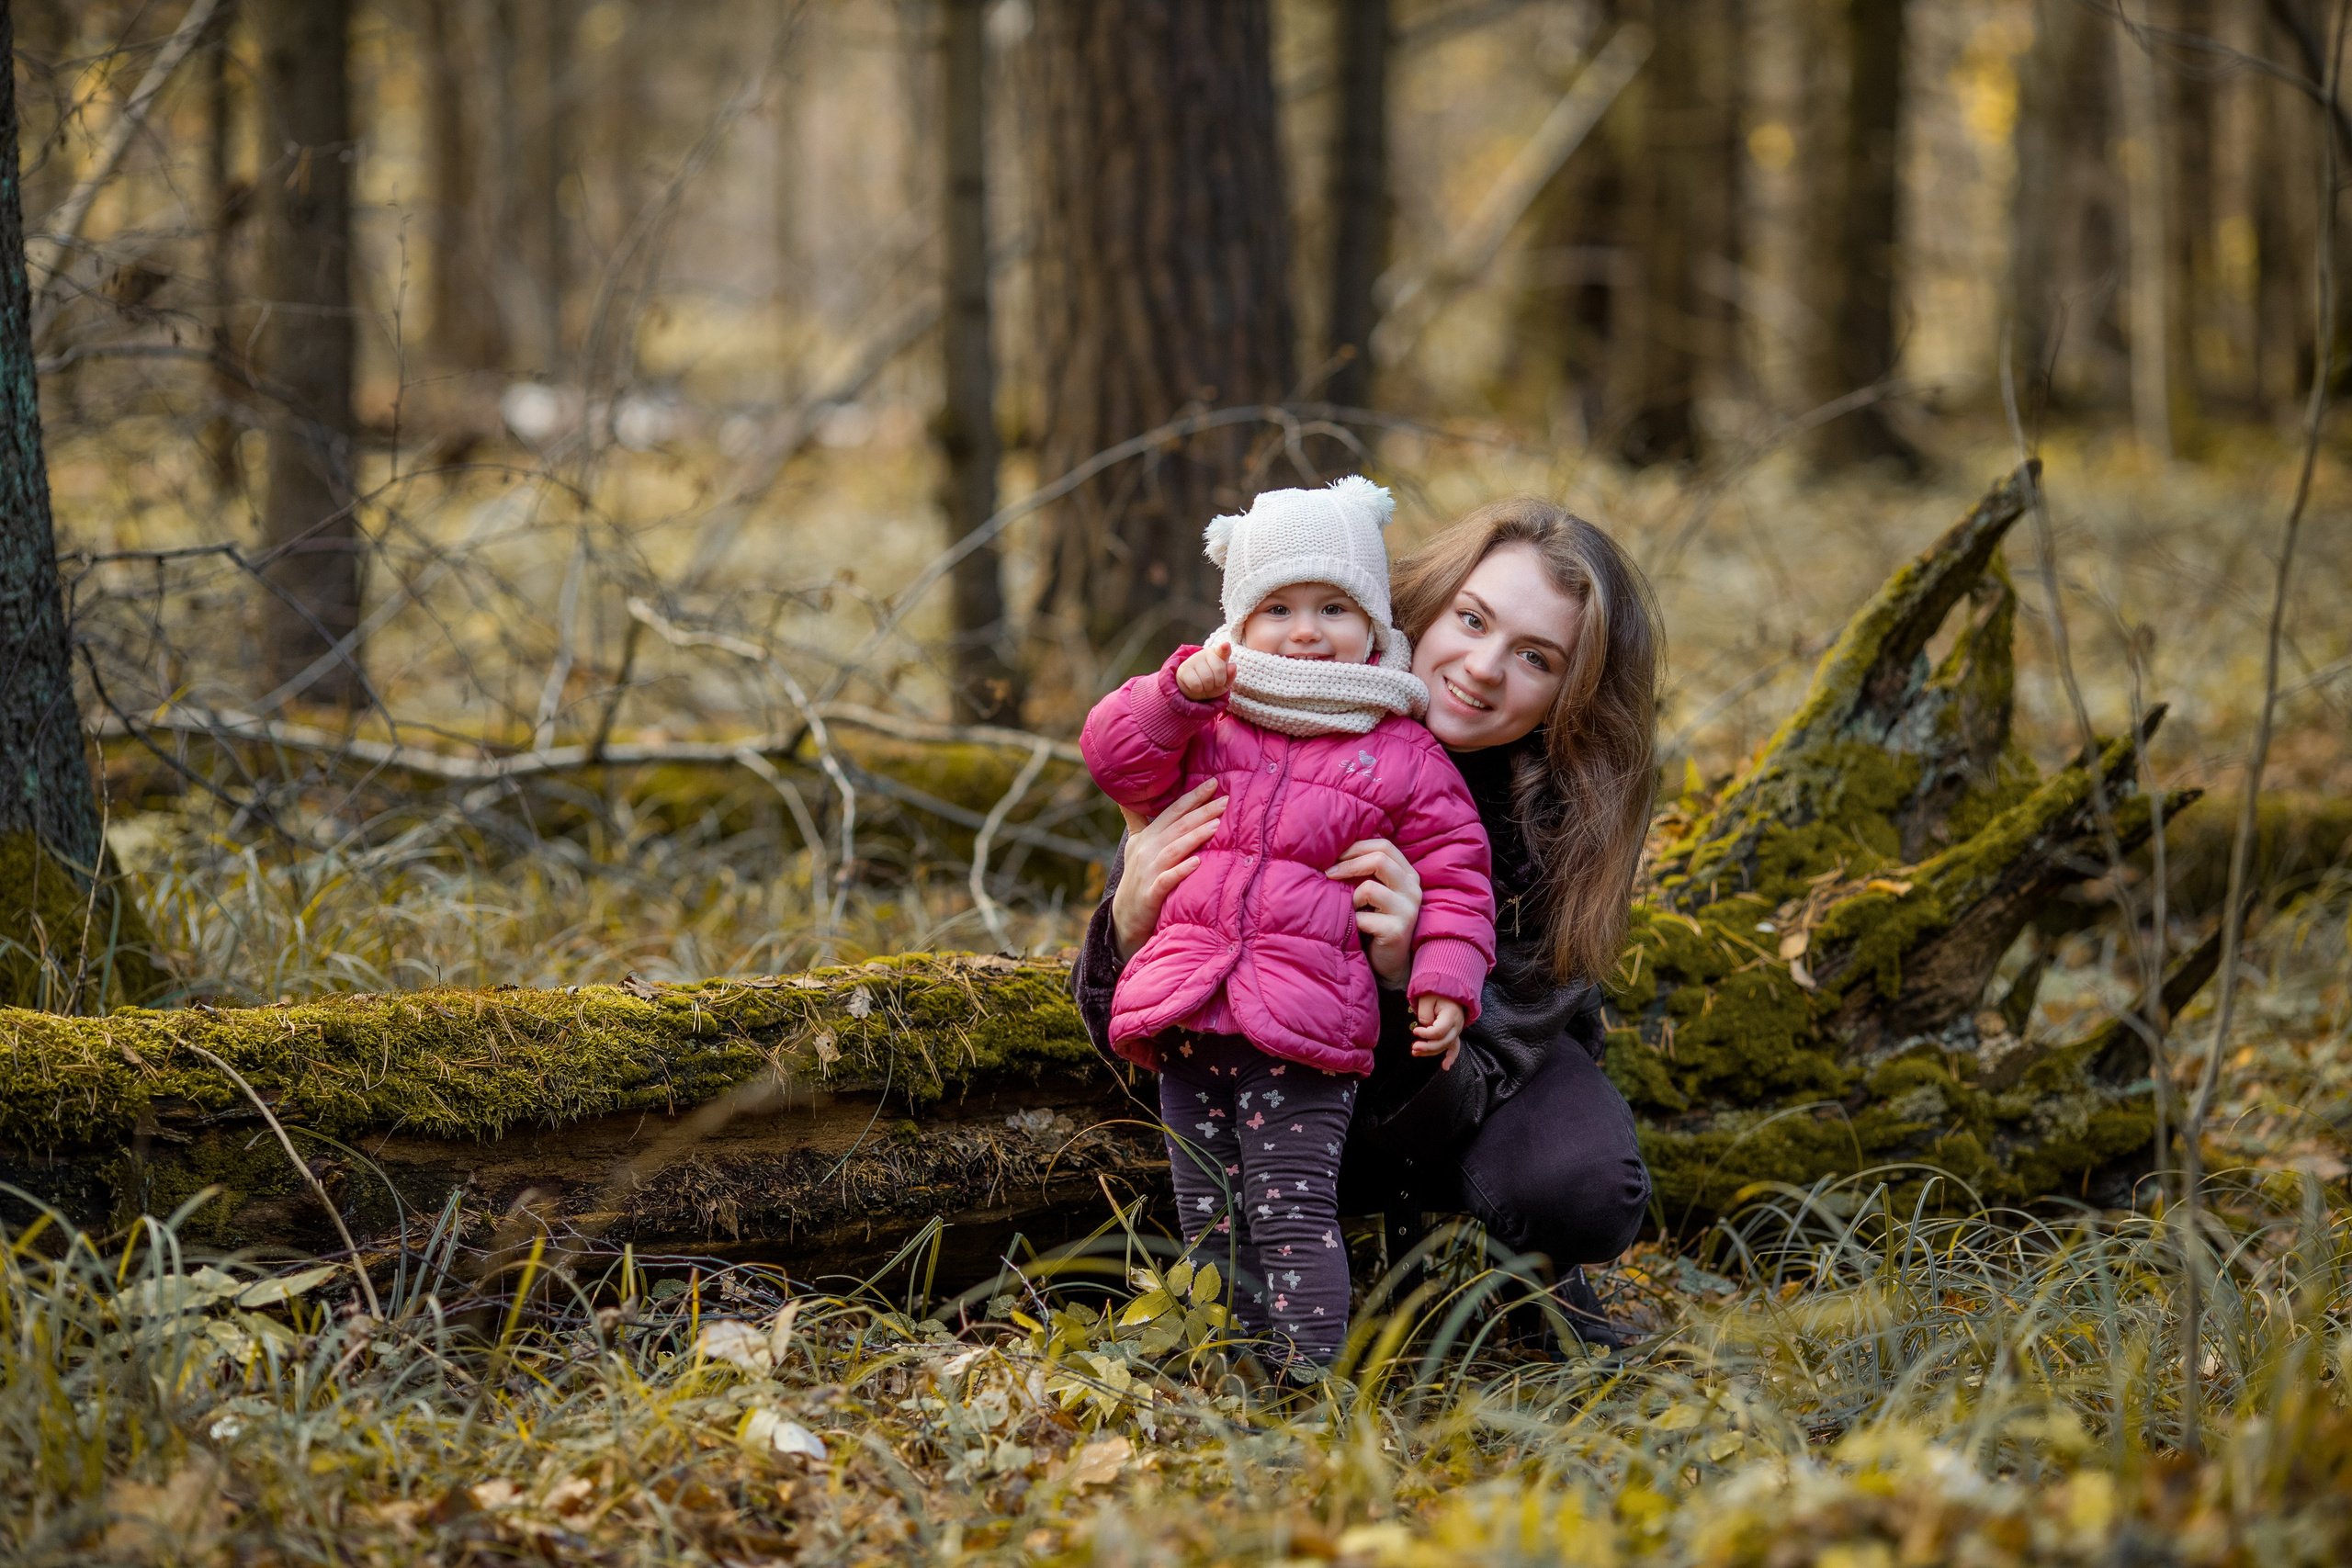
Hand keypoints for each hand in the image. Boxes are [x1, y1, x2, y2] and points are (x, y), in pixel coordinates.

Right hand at [1108, 780, 1228, 960]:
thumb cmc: (1139, 877)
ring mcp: (1148, 872)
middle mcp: (1147, 850)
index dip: (1192, 797)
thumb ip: (1137, 819)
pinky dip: (1181, 870)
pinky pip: (1167, 880)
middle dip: (1201, 811)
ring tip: (1216, 825)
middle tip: (1225, 800)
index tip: (1213, 783)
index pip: (1172, 811)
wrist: (1126, 917)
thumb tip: (1129, 794)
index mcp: (1147, 836)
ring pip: (1173, 849)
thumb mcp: (1136, 845)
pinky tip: (1197, 863)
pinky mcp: (1151, 894)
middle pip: (1177, 826)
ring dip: (1194, 836)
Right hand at [1176, 639, 1235, 700]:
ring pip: (1207, 678)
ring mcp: (1193, 659)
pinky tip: (1196, 685)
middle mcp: (1206, 652)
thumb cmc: (1212, 683)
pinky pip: (1196, 684)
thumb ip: (1230, 675)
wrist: (1194, 689)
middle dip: (1218, 682)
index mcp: (1218, 653)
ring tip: (1204, 684)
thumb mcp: (1225, 682)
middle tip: (1214, 682)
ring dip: (1208, 687)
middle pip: (1219, 670)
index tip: (1226, 645)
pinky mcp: (1184, 669)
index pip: (1223, 650)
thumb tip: (1233, 666)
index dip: (1225, 648)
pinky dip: (1198, 689)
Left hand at [1325, 837, 1421, 987]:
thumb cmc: (1373, 922)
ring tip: (1348, 909)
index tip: (1334, 856)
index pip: (1384, 846)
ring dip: (1350, 897)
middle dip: (1347, 864)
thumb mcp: (1371, 892)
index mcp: (1407, 874)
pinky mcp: (1398, 931)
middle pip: (1379, 859)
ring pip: (1369, 888)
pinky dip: (1352, 921)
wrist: (1388, 963)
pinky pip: (1363, 917)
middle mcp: (1413, 889)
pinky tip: (1353, 928)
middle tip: (1327, 874)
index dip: (1356, 847)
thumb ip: (1363, 871)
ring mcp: (1408, 910)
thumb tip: (1331, 849)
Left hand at [1411, 994, 1464, 1069]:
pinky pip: (1454, 1047)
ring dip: (1431, 1052)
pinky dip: (1451, 1057)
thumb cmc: (1437, 992)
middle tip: (1414, 1047)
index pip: (1439, 1031)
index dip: (1426, 1034)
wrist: (1449, 990)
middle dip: (1427, 1047)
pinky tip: (1445, 1067)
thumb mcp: (1427, 999)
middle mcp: (1457, 1025)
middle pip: (1444, 1042)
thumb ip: (1425, 1015)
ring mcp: (1457, 1030)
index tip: (1415, 1031)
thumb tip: (1425, 1028)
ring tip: (1415, 1052)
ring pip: (1445, 1046)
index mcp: (1451, 1015)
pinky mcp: (1454, 1033)